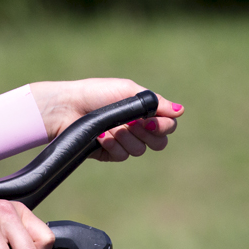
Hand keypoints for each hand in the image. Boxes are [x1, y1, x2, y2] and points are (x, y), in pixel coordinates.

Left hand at [29, 78, 183, 161]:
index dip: (163, 126)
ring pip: (140, 150)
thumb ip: (155, 103)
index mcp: (143, 111)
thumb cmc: (97, 93)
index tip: (150, 120)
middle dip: (148, 134)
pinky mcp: (109, 153)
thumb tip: (181, 111)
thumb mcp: (128, 92)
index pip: (167, 125)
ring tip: (111, 128)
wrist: (68, 107)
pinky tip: (101, 136)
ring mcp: (124, 141)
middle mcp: (136, 128)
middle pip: (159, 143)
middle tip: (133, 124)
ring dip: (127, 138)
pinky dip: (113, 145)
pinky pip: (122, 156)